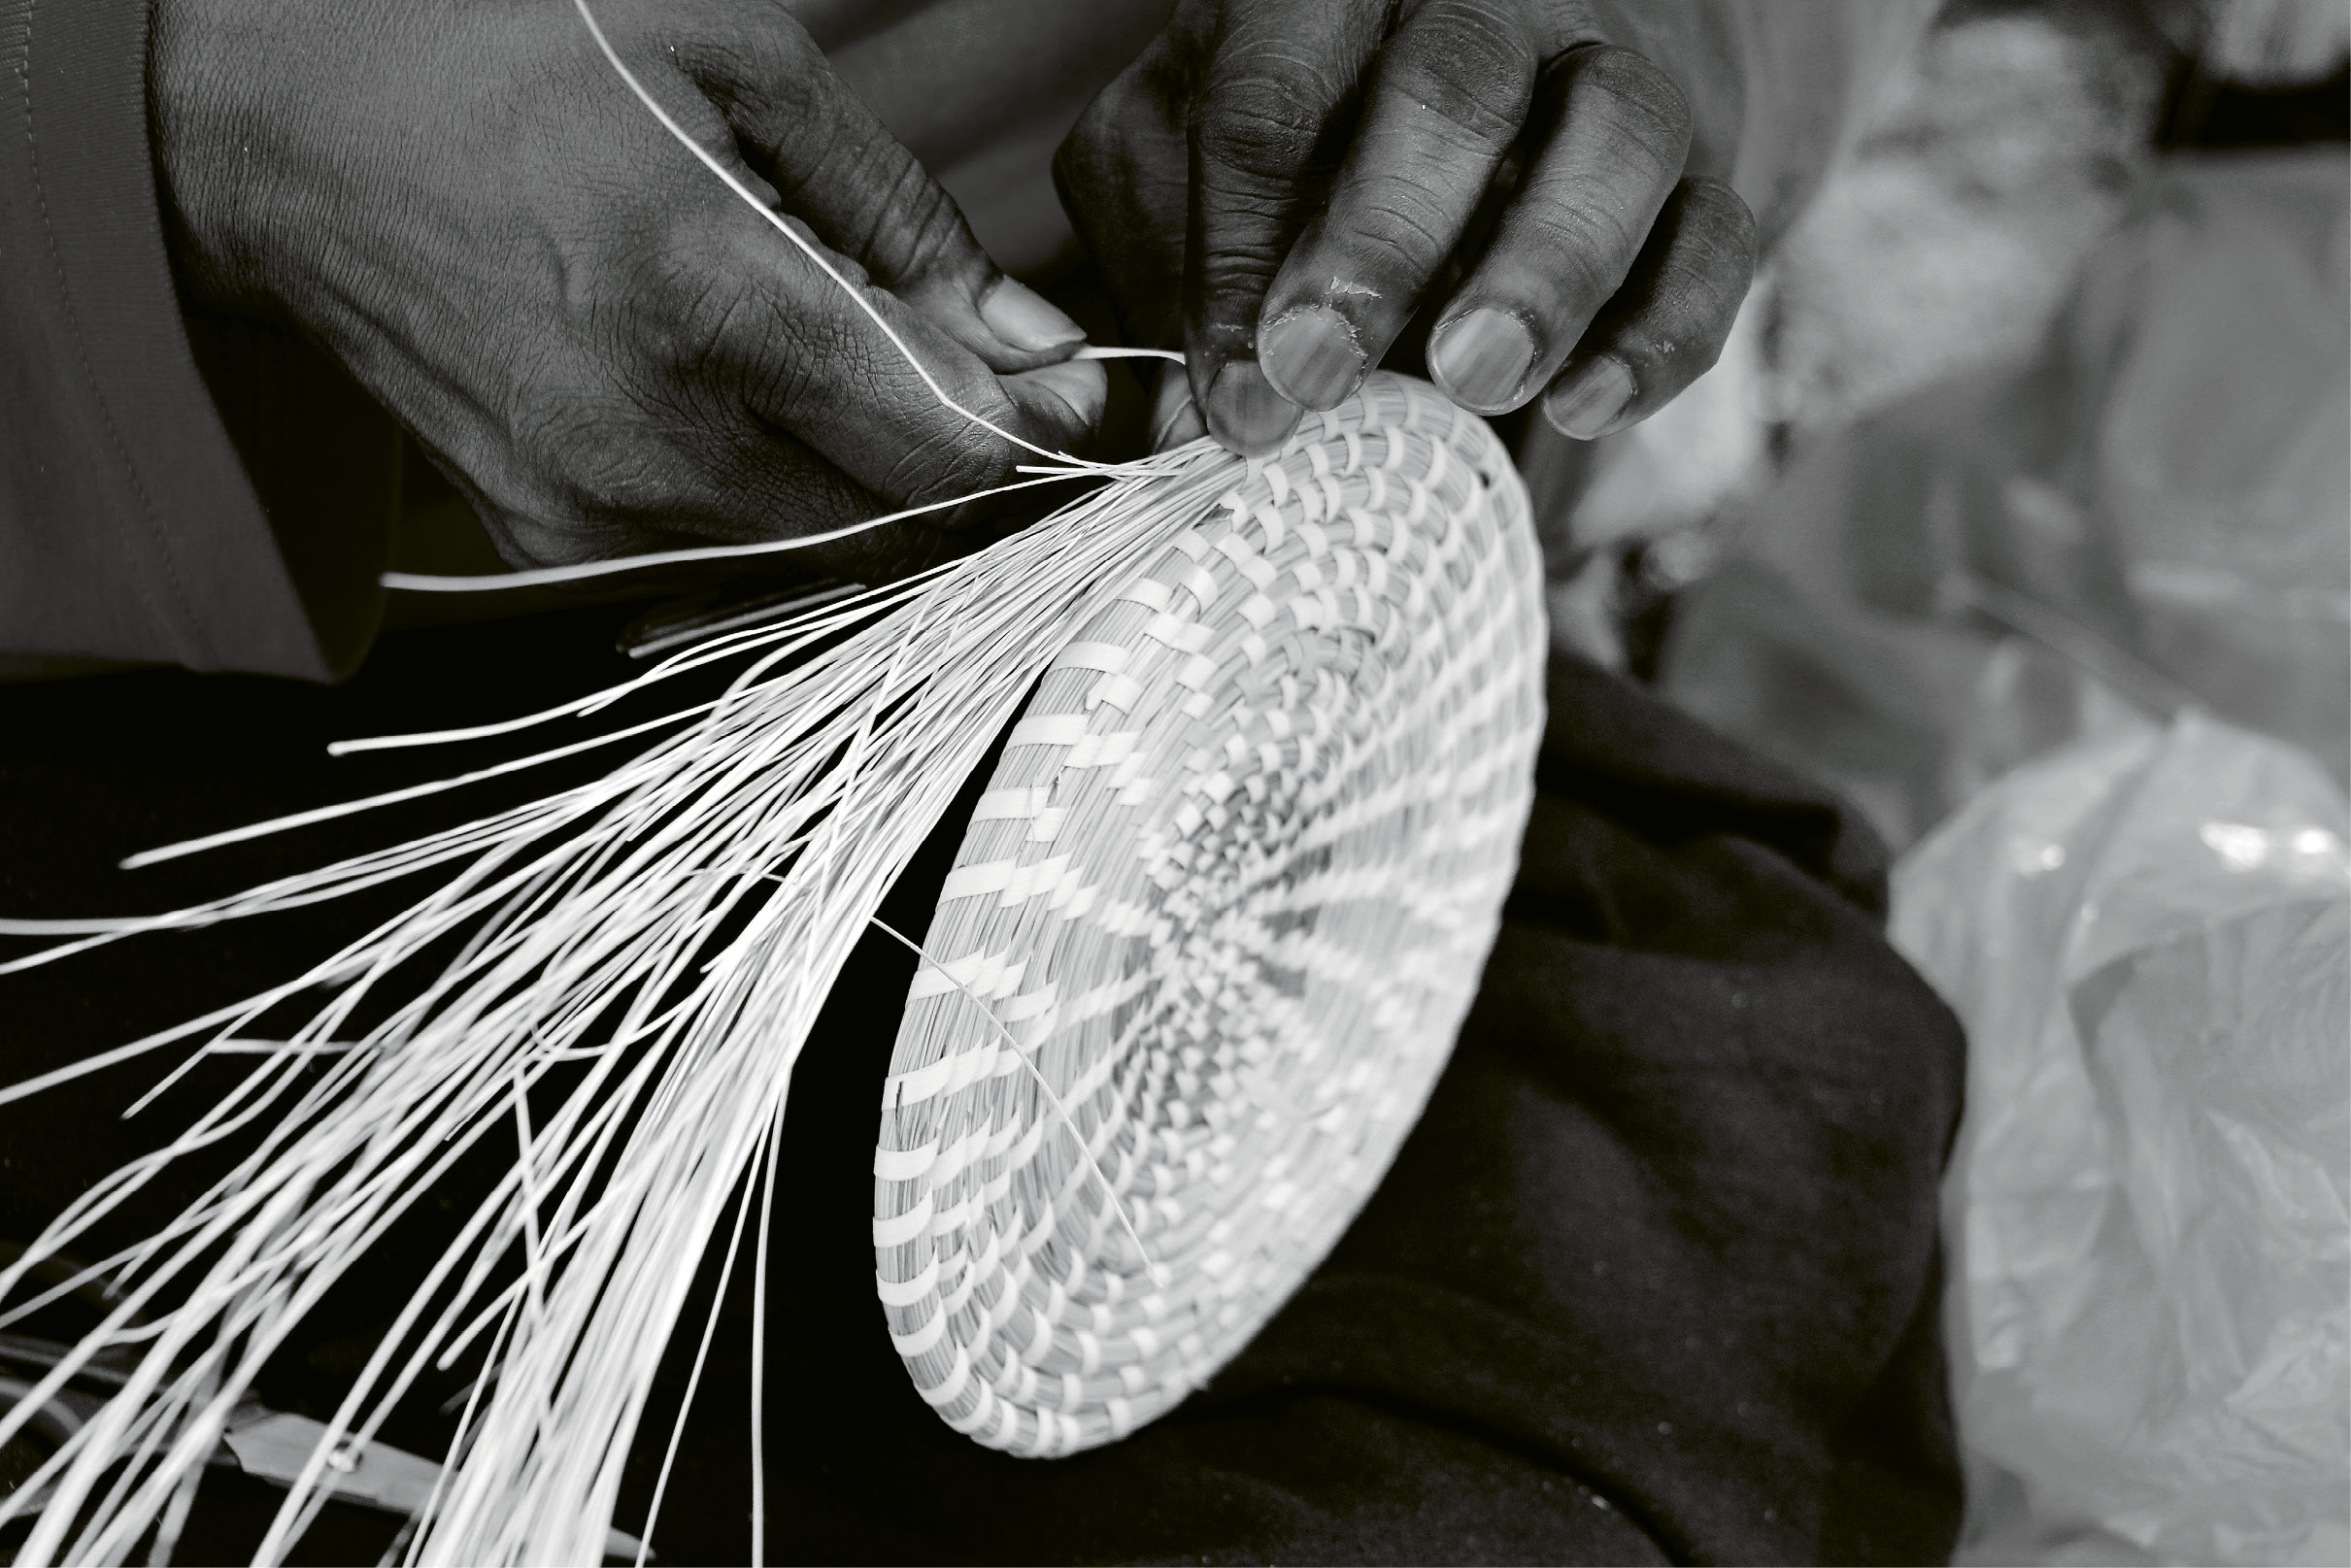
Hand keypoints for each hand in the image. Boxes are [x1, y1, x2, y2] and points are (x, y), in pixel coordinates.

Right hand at [150, 0, 1106, 573]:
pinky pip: (720, 558)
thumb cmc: (522, 61)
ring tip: (823, 362)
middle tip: (953, 369)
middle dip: (954, 460)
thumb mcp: (737, 69)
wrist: (288, 138)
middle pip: (899, 524)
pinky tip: (730, 399)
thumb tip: (1036, 349)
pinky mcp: (546, 550)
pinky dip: (766, 498)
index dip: (1029, 434)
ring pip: (818, 555)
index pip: (949, 455)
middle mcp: (658, 437)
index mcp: (716, 299)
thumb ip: (906, 221)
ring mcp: (594, 512)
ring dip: (862, 482)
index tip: (1057, 392)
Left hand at [1054, 0, 1756, 454]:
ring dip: (1544, 270)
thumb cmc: (1317, 138)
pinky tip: (1586, 409)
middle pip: (1449, 86)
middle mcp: (1482, 3)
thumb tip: (1179, 417)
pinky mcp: (1705, 166)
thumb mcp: (1199, 161)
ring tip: (1473, 380)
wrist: (1520, 88)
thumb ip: (1170, 258)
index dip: (1239, 250)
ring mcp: (1609, 72)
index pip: (1272, 94)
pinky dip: (1660, 332)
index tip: (1239, 396)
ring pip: (1614, 135)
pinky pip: (1715, 236)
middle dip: (1380, 240)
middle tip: (1323, 369)